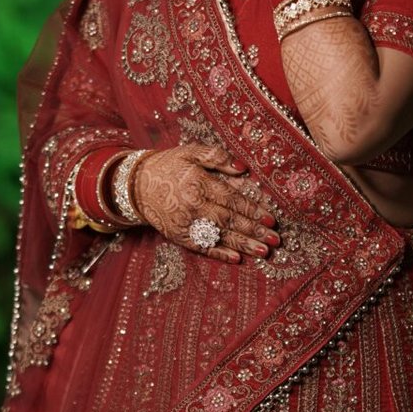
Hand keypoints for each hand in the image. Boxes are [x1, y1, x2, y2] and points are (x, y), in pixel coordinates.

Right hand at [132, 141, 280, 263]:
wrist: (136, 185)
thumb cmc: (168, 166)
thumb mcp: (191, 152)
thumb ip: (216, 157)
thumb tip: (243, 168)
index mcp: (198, 184)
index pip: (231, 200)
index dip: (253, 210)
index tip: (271, 219)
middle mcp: (192, 206)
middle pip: (229, 221)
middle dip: (254, 231)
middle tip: (275, 240)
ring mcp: (184, 223)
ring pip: (218, 236)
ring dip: (242, 245)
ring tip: (263, 252)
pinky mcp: (177, 236)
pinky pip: (200, 247)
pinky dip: (218, 254)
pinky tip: (235, 259)